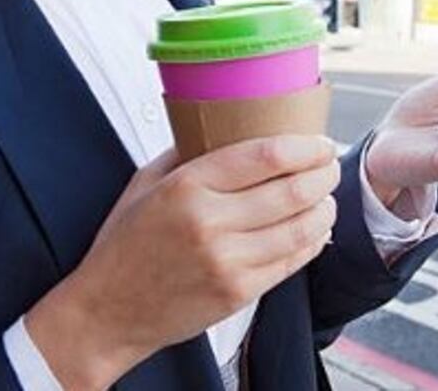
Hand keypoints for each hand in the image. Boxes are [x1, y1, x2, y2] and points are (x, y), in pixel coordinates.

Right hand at [25, 136, 340, 389]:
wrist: (107, 312)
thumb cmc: (125, 245)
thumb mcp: (145, 184)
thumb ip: (187, 154)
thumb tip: (227, 126)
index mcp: (187, 186)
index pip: (265, 156)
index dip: (304, 147)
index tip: (320, 142)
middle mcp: (210, 222)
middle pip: (292, 190)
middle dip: (323, 174)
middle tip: (330, 166)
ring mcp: (227, 261)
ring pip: (301, 228)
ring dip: (325, 208)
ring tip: (327, 197)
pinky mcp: (239, 292)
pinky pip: (293, 261)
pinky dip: (313, 241)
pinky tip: (315, 229)